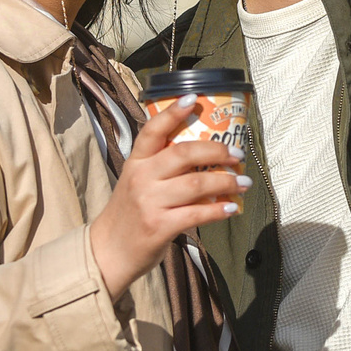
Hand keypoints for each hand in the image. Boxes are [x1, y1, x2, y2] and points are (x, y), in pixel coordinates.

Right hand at [88, 97, 249, 302]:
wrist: (107, 252)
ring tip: (243, 182)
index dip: (172, 112)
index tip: (192, 98)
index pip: (153, 130)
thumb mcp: (136, 182)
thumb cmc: (129, 214)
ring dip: (226, 181)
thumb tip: (204, 156)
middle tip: (236, 155)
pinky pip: (197, 213)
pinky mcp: (160, 226)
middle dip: (217, 151)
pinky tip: (231, 207)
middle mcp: (142, 178)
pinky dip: (218, 209)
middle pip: (184, 153)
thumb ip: (160, 168)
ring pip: (196, 183)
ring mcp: (150, 202)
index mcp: (136, 162)